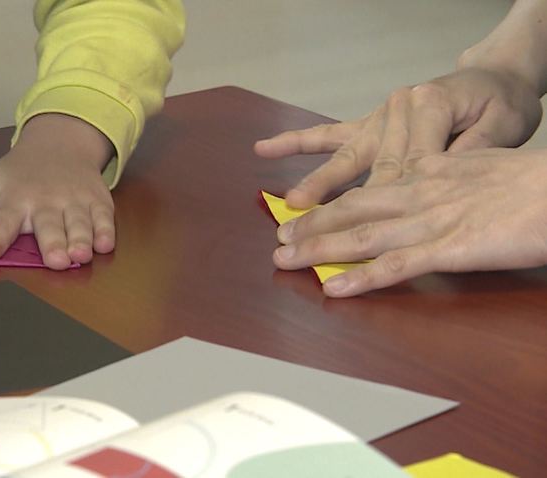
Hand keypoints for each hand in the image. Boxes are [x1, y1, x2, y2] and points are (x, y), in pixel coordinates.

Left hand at [0, 113, 114, 269]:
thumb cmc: (21, 171)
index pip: (4, 220)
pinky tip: (105, 245)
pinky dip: (106, 231)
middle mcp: (47, 202)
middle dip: (52, 243)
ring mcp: (75, 202)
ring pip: (79, 224)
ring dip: (81, 240)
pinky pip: (104, 218)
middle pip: (49, 226)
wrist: (62, 143)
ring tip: (79, 257)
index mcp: (17, 199)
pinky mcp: (99, 201)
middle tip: (54, 261)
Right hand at [254, 67, 542, 208]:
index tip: (361, 233)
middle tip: (302, 218)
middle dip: (330, 196)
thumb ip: (469, 152)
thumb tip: (436, 181)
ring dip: (315, 181)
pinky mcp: (370, 124)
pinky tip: (266, 148)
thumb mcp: (503, 126)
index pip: (403, 166)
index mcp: (429, 108)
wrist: (495, 78)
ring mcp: (380, 117)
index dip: (382, 201)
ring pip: (343, 154)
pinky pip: (330, 133)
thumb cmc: (502, 104)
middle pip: (362, 162)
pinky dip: (297, 142)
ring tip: (289, 204)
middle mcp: (396, 110)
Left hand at [271, 148, 546, 296]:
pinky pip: (395, 267)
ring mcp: (431, 221)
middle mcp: (421, 193)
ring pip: (362, 236)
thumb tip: (432, 187)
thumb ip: (449, 178)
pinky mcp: (450, 248)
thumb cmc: (535, 181)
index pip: (370, 187)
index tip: (306, 210)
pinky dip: (360, 279)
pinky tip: (333, 289)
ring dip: (319, 248)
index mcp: (430, 172)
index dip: (334, 201)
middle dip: (313, 223)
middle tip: (281, 237)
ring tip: (285, 260)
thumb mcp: (482, 166)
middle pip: (353, 208)